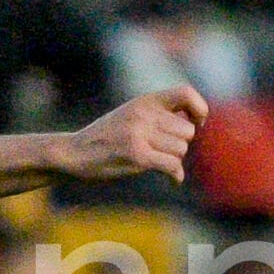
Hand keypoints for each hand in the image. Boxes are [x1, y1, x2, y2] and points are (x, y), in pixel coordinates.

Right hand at [57, 87, 209, 183]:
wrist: (74, 151)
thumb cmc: (107, 137)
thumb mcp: (132, 114)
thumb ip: (159, 114)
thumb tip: (194, 125)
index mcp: (145, 100)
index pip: (186, 93)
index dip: (199, 109)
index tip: (195, 124)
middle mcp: (144, 114)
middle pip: (188, 132)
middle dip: (180, 144)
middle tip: (164, 151)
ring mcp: (140, 134)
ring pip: (181, 150)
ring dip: (174, 160)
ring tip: (157, 161)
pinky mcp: (137, 156)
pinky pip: (172, 166)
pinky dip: (175, 176)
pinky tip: (172, 180)